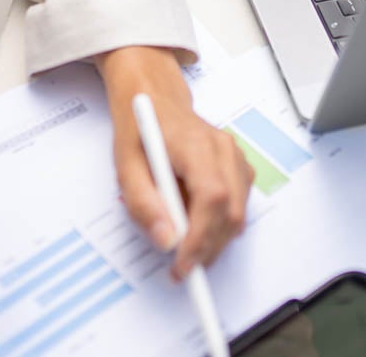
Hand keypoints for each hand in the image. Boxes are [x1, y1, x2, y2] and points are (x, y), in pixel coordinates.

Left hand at [96, 45, 253, 280]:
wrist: (155, 98)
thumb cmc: (141, 130)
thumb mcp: (126, 168)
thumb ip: (144, 206)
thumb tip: (167, 241)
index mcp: (194, 144)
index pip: (212, 197)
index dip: (201, 237)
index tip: (183, 265)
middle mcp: (223, 147)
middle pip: (232, 209)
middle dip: (209, 247)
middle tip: (182, 267)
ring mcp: (235, 154)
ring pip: (239, 211)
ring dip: (216, 239)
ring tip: (185, 244)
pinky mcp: (238, 164)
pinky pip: (240, 203)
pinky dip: (221, 223)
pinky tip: (196, 220)